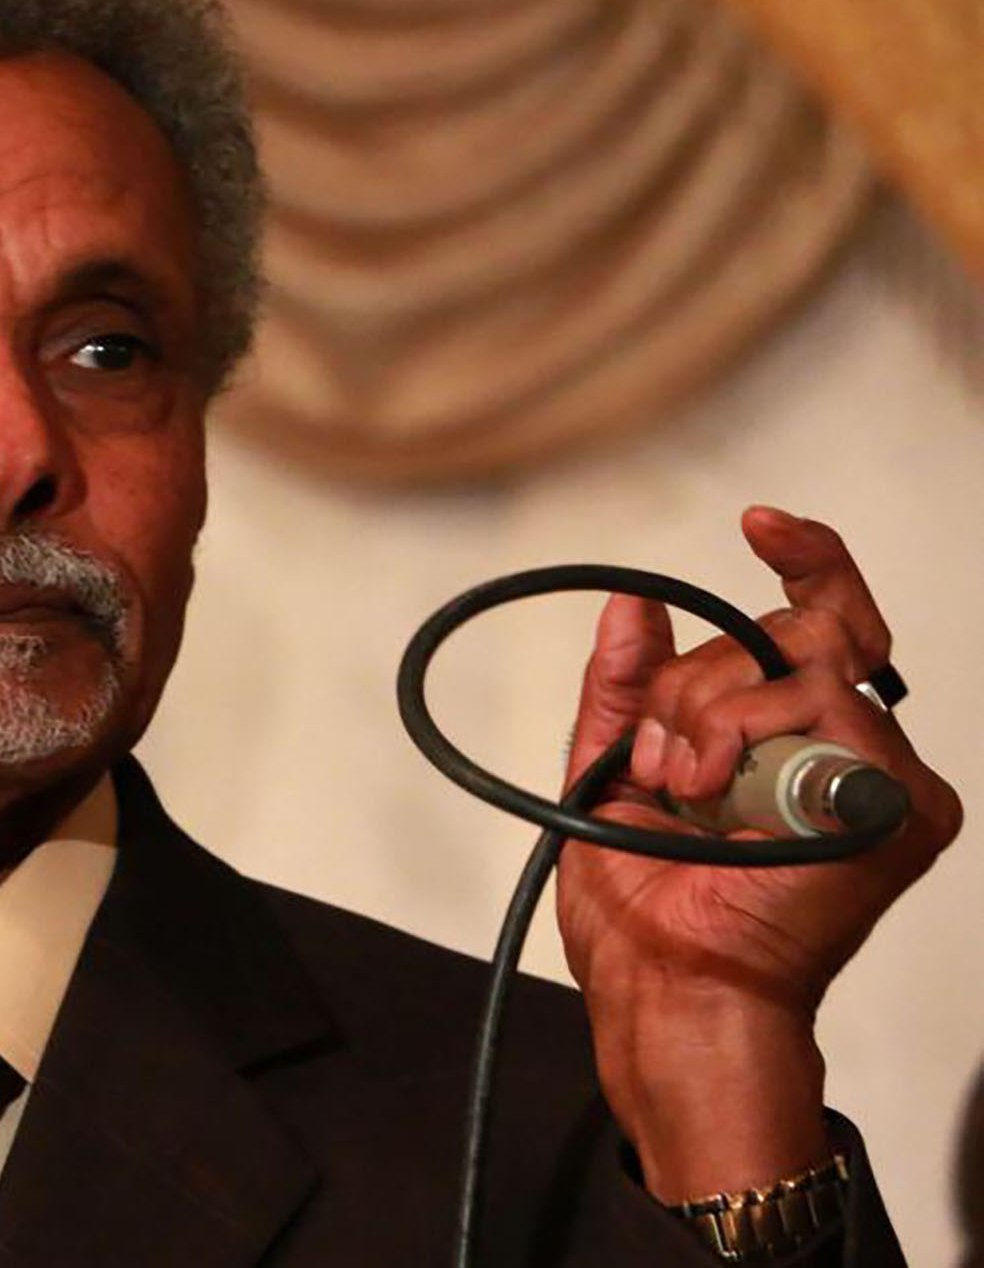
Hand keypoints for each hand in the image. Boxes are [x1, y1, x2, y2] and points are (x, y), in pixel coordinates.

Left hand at [555, 506, 961, 1200]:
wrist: (668, 987)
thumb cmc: (647, 916)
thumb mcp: (611, 772)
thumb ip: (625, 687)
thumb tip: (633, 602)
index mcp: (793, 744)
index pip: (825, 622)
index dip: (807, 560)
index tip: (759, 522)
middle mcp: (847, 753)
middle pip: (792, 632)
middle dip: (699, 682)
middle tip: (662, 757)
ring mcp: (880, 778)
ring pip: (799, 659)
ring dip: (708, 713)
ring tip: (681, 785)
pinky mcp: (896, 806)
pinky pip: (823, 706)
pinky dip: (743, 733)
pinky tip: (713, 793)